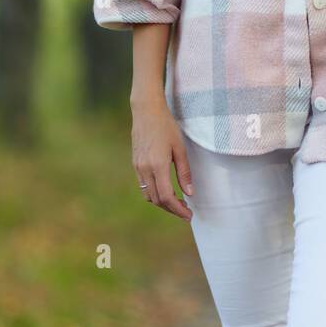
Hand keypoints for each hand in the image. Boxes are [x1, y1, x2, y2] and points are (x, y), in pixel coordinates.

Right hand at [131, 101, 193, 220]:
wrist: (146, 111)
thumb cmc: (166, 126)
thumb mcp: (180, 148)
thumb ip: (184, 172)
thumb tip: (190, 193)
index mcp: (157, 166)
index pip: (166, 197)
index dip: (178, 209)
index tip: (188, 215)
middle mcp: (145, 169)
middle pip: (157, 200)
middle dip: (171, 209)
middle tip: (186, 210)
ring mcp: (138, 167)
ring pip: (148, 195)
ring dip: (162, 202)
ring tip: (177, 201)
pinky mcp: (135, 164)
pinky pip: (143, 186)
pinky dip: (154, 193)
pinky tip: (166, 189)